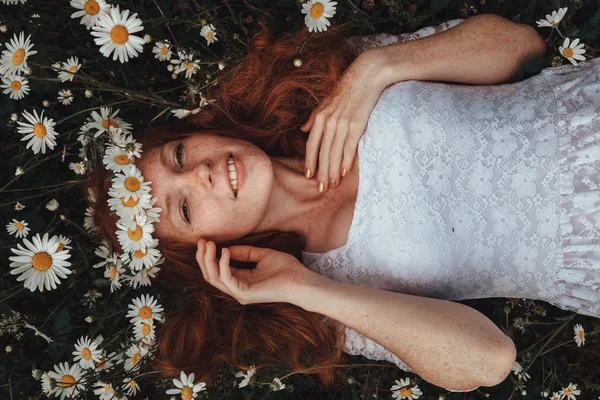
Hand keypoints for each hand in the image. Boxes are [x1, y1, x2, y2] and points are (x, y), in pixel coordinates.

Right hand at [196, 239, 315, 304]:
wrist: (301, 280)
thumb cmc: (286, 269)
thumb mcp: (262, 255)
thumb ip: (245, 252)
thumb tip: (226, 248)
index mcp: (241, 281)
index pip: (217, 270)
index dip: (209, 255)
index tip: (205, 240)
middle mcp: (237, 289)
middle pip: (211, 275)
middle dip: (203, 258)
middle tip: (202, 241)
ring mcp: (240, 293)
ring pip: (214, 278)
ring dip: (208, 260)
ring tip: (209, 244)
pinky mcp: (244, 293)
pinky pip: (226, 278)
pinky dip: (223, 264)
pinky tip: (224, 251)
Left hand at [300, 51, 387, 191]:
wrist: (365, 76)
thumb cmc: (346, 89)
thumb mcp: (325, 102)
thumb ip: (314, 118)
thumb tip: (303, 129)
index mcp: (320, 118)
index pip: (311, 144)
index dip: (309, 161)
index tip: (308, 176)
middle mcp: (329, 122)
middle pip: (322, 153)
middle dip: (321, 173)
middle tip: (321, 189)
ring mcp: (342, 124)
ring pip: (334, 153)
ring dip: (332, 171)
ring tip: (332, 185)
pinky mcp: (356, 124)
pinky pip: (349, 147)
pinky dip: (345, 161)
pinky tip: (343, 172)